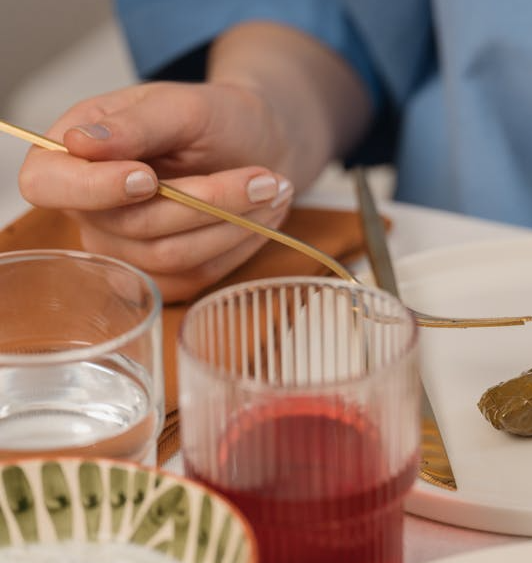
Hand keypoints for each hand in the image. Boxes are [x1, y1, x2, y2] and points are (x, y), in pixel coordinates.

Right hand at [18, 81, 295, 301]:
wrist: (260, 147)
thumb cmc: (216, 120)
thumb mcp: (182, 106)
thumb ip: (135, 125)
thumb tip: (80, 143)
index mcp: (71, 155)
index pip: (47, 186)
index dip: (93, 190)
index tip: (147, 177)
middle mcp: (88, 209)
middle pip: (130, 226)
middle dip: (205, 201)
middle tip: (263, 179)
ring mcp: (123, 249)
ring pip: (169, 256)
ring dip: (231, 225)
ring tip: (273, 190)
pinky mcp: (163, 277)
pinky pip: (195, 276)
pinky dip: (237, 246)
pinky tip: (261, 217)